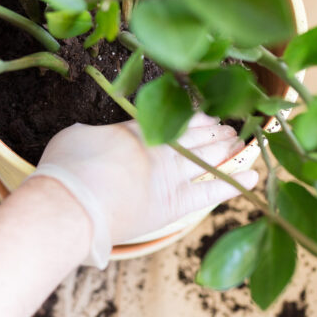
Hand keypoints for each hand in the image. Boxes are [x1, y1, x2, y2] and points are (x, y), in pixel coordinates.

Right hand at [33, 113, 258, 265]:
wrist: (71, 206)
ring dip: (226, 147)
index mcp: (134, 129)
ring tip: (240, 141)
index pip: (169, 118)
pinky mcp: (177, 204)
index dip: (190, 114)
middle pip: (194, 135)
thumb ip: (93, 133)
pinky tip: (252, 177)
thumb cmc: (65, 170)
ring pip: (207, 156)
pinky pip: (212, 189)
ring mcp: (170, 175)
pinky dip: (233, 183)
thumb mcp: (75, 137)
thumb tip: (95, 135)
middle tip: (228, 125)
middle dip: (213, 129)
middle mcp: (158, 148)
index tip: (203, 111)